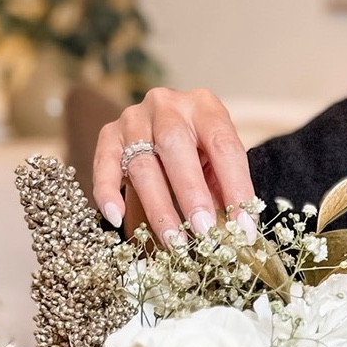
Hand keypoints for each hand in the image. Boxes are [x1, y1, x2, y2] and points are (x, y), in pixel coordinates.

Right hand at [92, 87, 255, 241]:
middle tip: (204, 231)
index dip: (235, 187)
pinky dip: (108, 191)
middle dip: (191, 193)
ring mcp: (134, 117)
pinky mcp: (109, 134)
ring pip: (141, 162)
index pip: (223, 145)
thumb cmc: (197, 151)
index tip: (242, 226)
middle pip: (175, 145)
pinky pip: (104, 163)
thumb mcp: (217, 163)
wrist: (162, 129)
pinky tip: (117, 216)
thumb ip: (224, 190)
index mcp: (205, 107)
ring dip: (158, 206)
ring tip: (174, 240)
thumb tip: (236, 230)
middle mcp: (167, 105)